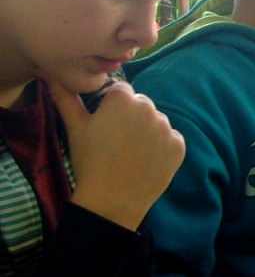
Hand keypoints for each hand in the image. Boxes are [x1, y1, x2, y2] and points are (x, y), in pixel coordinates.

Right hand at [48, 79, 184, 230]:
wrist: (111, 200)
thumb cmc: (90, 162)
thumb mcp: (75, 128)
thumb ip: (66, 97)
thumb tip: (53, 76)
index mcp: (123, 99)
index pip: (120, 91)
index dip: (111, 106)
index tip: (104, 125)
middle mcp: (148, 108)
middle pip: (140, 104)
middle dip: (131, 116)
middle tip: (117, 141)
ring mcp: (166, 127)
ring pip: (156, 122)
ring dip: (147, 131)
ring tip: (130, 153)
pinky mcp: (179, 145)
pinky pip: (171, 139)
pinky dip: (162, 147)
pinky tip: (146, 161)